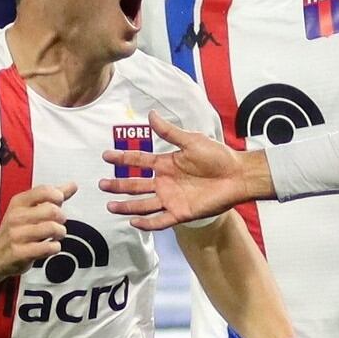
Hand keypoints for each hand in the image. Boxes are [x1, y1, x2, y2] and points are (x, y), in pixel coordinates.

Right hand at [0, 183, 75, 274]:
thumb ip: (51, 198)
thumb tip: (72, 185)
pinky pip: (48, 247)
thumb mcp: (29, 209)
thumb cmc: (16, 230)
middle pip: (52, 210)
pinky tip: (49, 246)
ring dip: (60, 233)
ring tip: (55, 235)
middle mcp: (17, 217)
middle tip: (58, 223)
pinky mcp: (20, 252)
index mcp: (19, 202)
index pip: (44, 190)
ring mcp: (17, 235)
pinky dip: (55, 247)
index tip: (58, 203)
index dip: (58, 196)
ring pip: (52, 228)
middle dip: (61, 218)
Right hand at [102, 110, 270, 230]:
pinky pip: (161, 220)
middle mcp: (166, 182)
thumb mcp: (191, 141)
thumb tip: (150, 114)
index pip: (139, 161)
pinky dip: (148, 223)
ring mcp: (173, 198)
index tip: (105, 157)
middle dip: (118, 185)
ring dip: (127, 206)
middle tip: (101, 185)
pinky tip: (133, 222)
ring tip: (110, 205)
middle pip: (136, 185)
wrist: (237, 175)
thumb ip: (169, 132)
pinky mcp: (182, 213)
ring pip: (144, 204)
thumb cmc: (218, 156)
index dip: (122, 159)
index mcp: (167, 163)